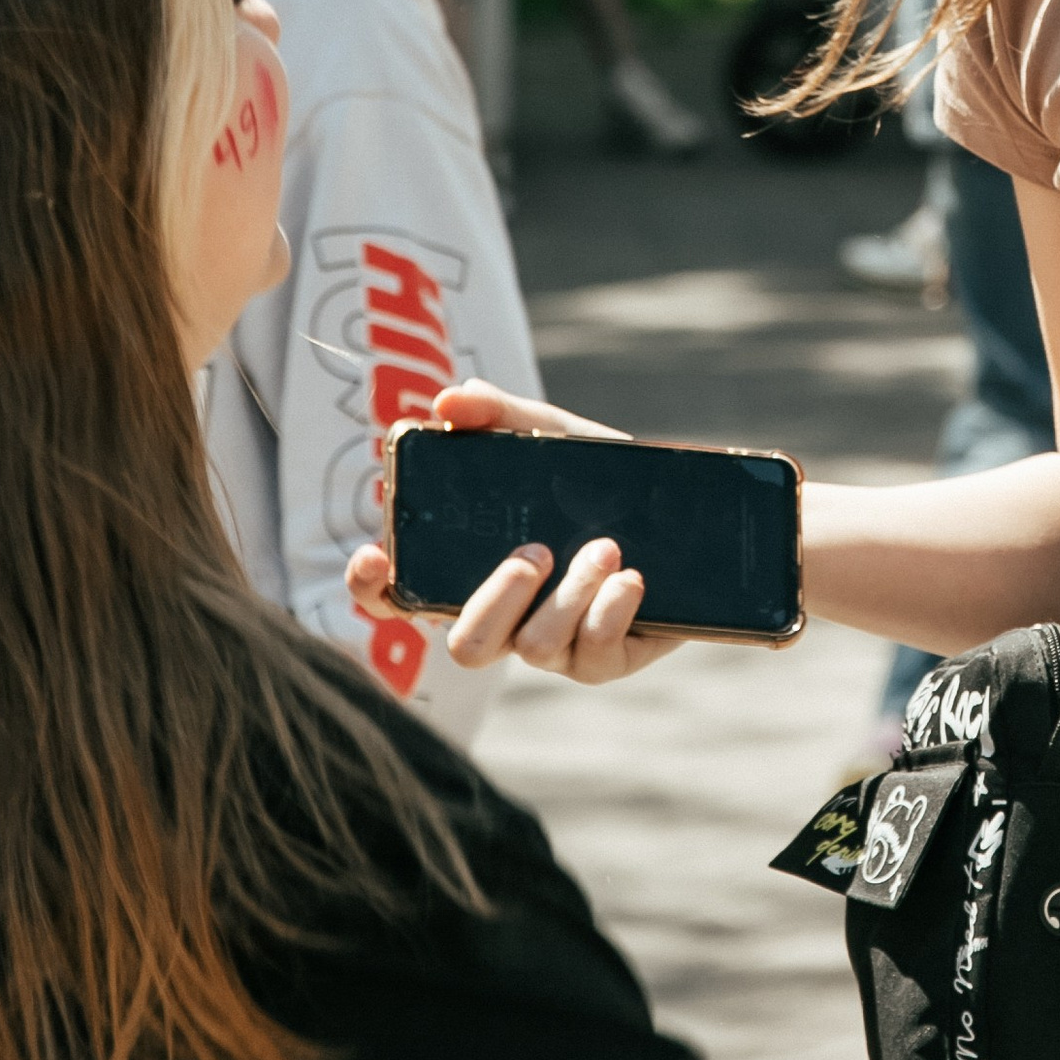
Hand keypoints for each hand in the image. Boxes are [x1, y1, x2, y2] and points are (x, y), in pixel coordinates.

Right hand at [342, 378, 688, 682]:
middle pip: (465, 646)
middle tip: (534, 552)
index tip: (375, 557)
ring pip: (533, 647)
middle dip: (495, 600)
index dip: (371, 589)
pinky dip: (610, 610)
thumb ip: (499, 414)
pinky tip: (632, 577)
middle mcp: (504, 618)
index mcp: (470, 568)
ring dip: (569, 594)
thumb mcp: (550, 435)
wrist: (687, 513)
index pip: (397, 596)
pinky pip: (592, 655)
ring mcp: (553, 646)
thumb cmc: (598, 479)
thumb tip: (450, 400)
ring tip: (605, 546)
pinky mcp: (604, 660)